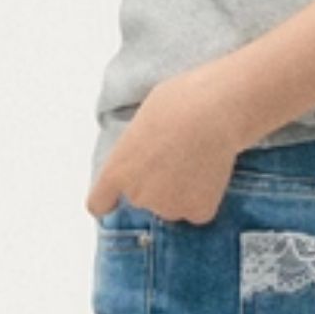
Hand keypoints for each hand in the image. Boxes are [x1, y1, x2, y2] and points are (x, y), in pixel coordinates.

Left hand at [85, 67, 243, 223]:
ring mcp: (168, 207)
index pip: (99, 203)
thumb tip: (146, 152)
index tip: (115, 201)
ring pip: (172, 206)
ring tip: (197, 161)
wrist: (215, 110)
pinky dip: (204, 197)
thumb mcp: (141, 121)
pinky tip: (211, 173)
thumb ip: (136, 147)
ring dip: (181, 192)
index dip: (109, 201)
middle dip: (157, 185)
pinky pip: (198, 211)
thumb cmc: (179, 101)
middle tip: (176, 158)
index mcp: (117, 171)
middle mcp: (137, 195)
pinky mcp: (197, 212)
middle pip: (143, 200)